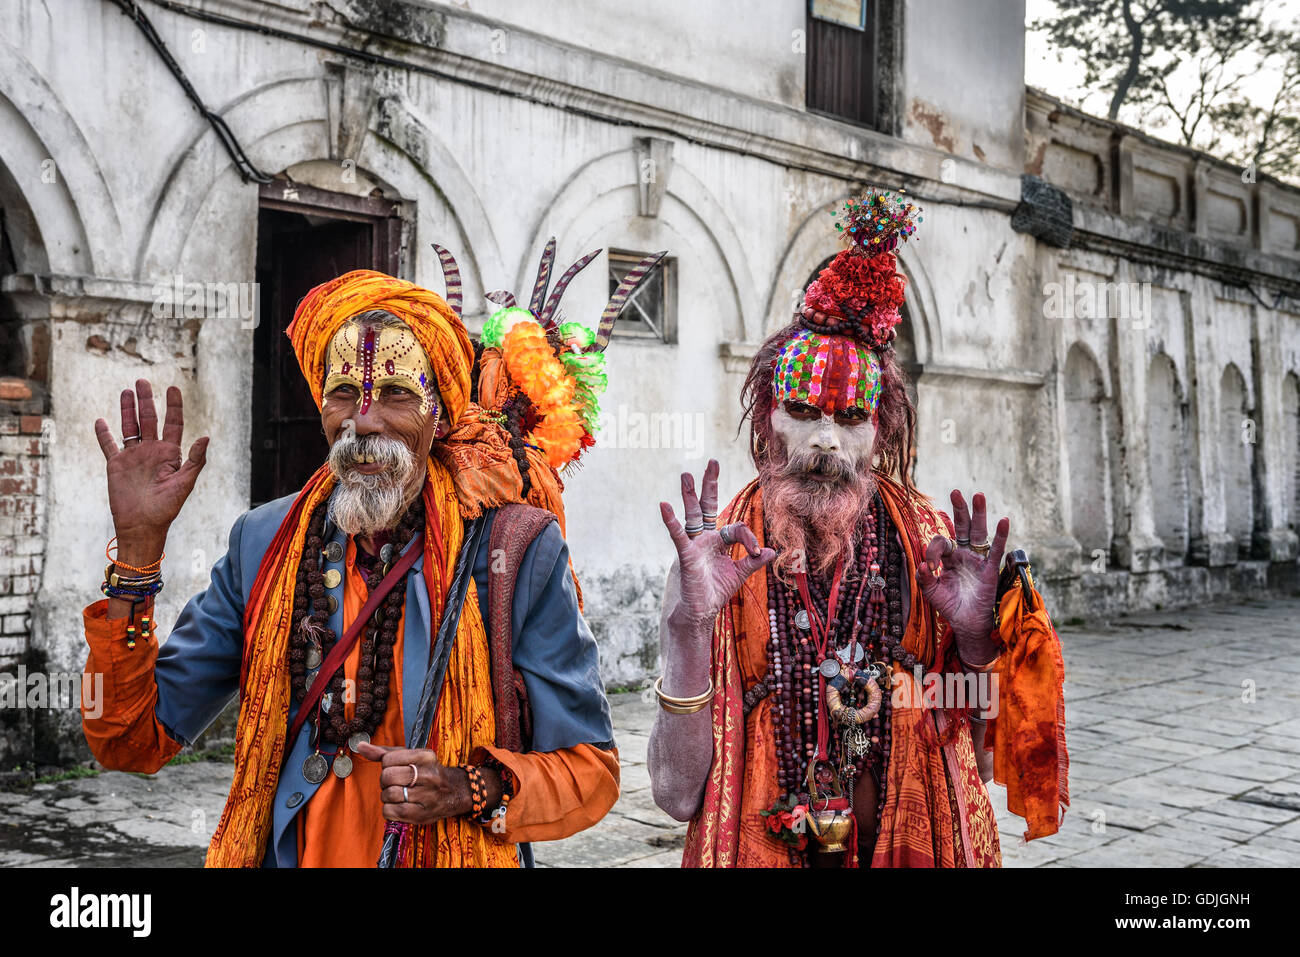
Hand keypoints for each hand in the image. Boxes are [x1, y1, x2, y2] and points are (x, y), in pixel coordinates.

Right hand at [94, 379, 208, 559]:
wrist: (142, 525)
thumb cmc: (167, 507)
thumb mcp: (185, 482)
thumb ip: (195, 459)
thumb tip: (207, 436)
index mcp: (170, 453)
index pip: (173, 423)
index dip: (173, 406)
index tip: (172, 388)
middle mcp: (152, 451)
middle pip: (149, 419)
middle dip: (146, 400)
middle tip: (142, 380)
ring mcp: (133, 456)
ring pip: (129, 427)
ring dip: (127, 409)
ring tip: (126, 391)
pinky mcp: (116, 465)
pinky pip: (109, 445)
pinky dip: (104, 434)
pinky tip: (100, 421)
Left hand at [354, 742, 501, 824]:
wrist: (456, 792)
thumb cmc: (427, 771)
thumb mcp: (412, 756)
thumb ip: (385, 752)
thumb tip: (361, 746)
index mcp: (425, 756)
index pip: (388, 759)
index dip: (386, 765)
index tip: (396, 768)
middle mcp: (428, 775)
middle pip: (387, 777)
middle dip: (385, 781)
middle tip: (394, 783)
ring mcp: (426, 796)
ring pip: (388, 795)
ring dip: (387, 796)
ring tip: (398, 794)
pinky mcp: (421, 815)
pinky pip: (390, 812)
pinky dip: (389, 810)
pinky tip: (398, 805)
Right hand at [659, 459, 774, 629]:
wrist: (701, 612)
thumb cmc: (716, 592)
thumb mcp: (740, 573)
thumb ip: (754, 561)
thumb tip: (772, 550)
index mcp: (718, 541)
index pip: (736, 527)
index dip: (749, 538)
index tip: (757, 552)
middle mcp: (705, 538)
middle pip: (707, 506)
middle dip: (710, 484)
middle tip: (713, 462)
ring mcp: (694, 545)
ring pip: (692, 515)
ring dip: (689, 494)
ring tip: (686, 474)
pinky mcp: (686, 555)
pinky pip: (678, 535)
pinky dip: (671, 521)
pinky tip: (664, 505)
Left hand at [915, 491, 1008, 663]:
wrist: (966, 624)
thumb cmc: (950, 606)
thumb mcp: (931, 592)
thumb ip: (924, 578)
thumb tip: (920, 564)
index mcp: (949, 557)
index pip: (941, 541)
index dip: (933, 550)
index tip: (928, 567)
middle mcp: (964, 554)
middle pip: (963, 526)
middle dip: (960, 509)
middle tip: (955, 491)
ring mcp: (978, 560)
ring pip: (980, 533)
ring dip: (979, 514)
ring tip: (978, 495)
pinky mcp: (990, 570)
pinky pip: (996, 550)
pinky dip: (1000, 535)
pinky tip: (1004, 520)